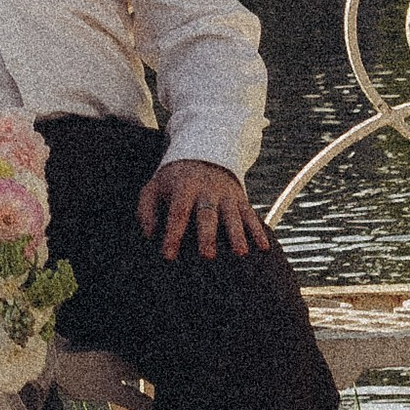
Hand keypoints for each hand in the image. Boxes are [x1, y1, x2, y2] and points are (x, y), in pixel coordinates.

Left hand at [136, 157, 269, 258]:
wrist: (203, 153)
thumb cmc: (173, 180)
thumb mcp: (154, 187)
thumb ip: (146, 210)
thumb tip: (149, 235)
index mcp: (183, 187)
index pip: (177, 212)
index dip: (173, 234)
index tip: (168, 256)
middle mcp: (207, 190)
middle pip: (207, 214)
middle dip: (208, 235)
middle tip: (207, 256)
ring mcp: (226, 195)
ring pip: (232, 215)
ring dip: (237, 234)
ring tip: (240, 253)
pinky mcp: (240, 199)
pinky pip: (251, 215)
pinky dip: (258, 231)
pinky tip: (263, 247)